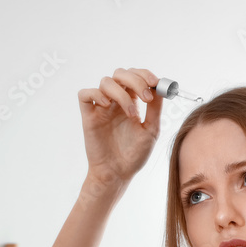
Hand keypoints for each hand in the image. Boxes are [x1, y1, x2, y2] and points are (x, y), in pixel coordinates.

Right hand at [77, 67, 163, 187]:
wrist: (118, 173)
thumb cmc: (134, 154)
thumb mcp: (151, 130)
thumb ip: (155, 109)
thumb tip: (160, 88)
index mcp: (131, 101)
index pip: (135, 76)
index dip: (145, 75)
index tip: (156, 84)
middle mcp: (115, 101)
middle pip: (120, 73)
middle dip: (135, 80)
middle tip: (146, 97)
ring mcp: (101, 108)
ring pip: (106, 82)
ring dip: (122, 93)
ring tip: (131, 114)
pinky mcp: (88, 116)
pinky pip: (85, 94)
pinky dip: (96, 94)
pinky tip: (107, 105)